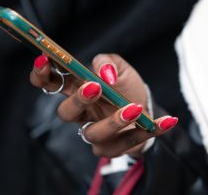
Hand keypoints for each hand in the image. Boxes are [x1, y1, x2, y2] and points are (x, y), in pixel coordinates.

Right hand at [30, 53, 177, 157]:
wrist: (144, 103)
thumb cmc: (126, 85)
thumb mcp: (120, 67)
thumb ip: (109, 62)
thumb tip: (104, 73)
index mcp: (78, 90)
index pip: (51, 84)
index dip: (42, 75)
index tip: (44, 61)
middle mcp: (83, 114)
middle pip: (66, 114)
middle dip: (78, 101)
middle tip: (94, 87)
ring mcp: (96, 133)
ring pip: (93, 134)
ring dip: (113, 121)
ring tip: (133, 108)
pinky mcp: (115, 147)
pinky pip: (128, 144)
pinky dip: (147, 132)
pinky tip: (165, 121)